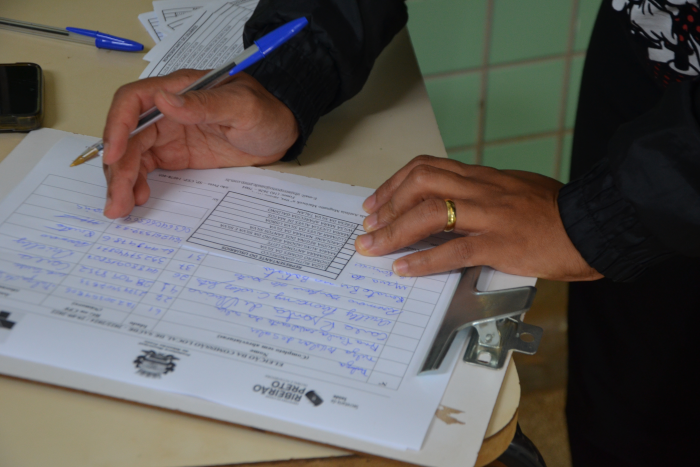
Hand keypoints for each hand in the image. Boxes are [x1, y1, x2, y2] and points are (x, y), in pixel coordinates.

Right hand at [101, 69, 298, 218]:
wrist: (282, 131)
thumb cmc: (267, 111)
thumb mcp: (242, 106)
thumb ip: (205, 103)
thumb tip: (165, 100)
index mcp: (178, 90)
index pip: (133, 101)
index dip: (117, 126)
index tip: (113, 154)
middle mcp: (167, 111)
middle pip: (126, 136)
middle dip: (117, 167)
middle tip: (116, 198)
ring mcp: (168, 134)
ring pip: (132, 155)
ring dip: (121, 181)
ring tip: (119, 208)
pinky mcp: (175, 154)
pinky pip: (146, 168)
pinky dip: (136, 183)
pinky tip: (136, 198)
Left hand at [355, 155, 602, 280]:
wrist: (595, 224)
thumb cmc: (556, 211)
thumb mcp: (514, 191)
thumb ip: (482, 196)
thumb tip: (453, 208)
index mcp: (483, 177)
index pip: (428, 168)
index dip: (395, 183)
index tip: (376, 202)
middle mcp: (482, 190)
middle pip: (421, 183)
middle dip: (387, 203)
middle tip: (369, 225)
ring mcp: (491, 216)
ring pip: (431, 214)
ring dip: (394, 232)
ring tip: (373, 247)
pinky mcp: (502, 244)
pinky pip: (455, 250)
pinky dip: (424, 261)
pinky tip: (404, 270)